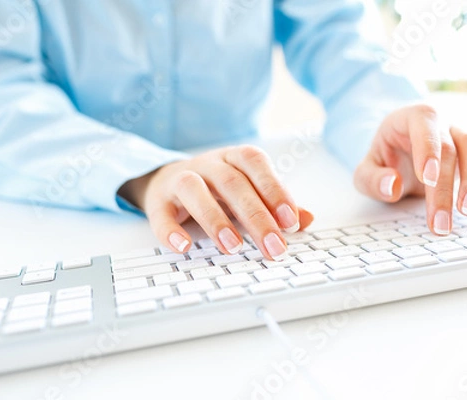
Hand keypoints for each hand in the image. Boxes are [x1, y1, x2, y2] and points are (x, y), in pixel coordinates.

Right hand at [118, 145, 313, 259]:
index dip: (274, 190)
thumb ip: (276, 205)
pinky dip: (170, 230)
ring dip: (215, 219)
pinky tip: (184, 247)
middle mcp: (208, 164)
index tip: (291, 221)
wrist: (168, 180)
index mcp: (234, 158)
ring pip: (195, 190)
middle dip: (255, 216)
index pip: (256, 165)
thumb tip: (308, 219)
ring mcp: (180, 179)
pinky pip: (160, 213)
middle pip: (232, 183)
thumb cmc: (217, 188)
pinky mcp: (158, 201)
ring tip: (233, 247)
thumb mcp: (248, 191)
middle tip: (273, 246)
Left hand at [353, 104, 466, 234]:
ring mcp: (461, 135)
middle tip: (440, 220)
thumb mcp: (365, 169)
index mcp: (411, 117)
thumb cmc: (385, 157)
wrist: (400, 148)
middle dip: (445, 187)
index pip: (424, 123)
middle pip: (449, 148)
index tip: (428, 178)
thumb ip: (372, 178)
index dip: (428, 149)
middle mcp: (441, 122)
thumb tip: (390, 186)